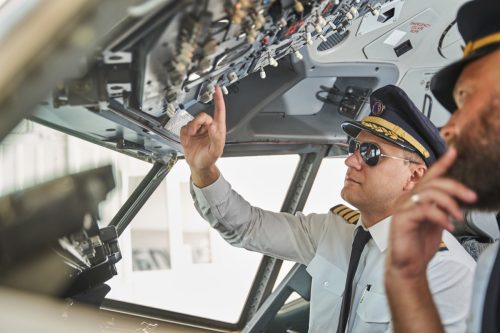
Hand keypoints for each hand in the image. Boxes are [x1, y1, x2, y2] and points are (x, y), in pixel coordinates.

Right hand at [180, 86, 225, 185]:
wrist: (198, 165)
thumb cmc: (209, 158)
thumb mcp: (215, 150)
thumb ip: (216, 137)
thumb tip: (213, 126)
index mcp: (217, 128)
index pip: (219, 110)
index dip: (218, 98)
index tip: (217, 88)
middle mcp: (208, 126)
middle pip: (202, 115)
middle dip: (197, 123)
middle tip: (195, 133)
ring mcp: (198, 129)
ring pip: (192, 121)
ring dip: (191, 130)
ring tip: (192, 139)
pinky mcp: (188, 132)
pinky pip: (184, 127)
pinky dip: (184, 134)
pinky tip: (188, 140)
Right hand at [387, 148, 476, 278]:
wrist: (409, 267)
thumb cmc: (418, 246)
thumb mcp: (436, 222)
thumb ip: (442, 208)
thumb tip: (457, 197)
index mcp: (415, 198)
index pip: (430, 177)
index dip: (442, 163)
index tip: (453, 151)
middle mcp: (407, 199)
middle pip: (433, 182)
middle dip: (455, 187)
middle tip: (471, 197)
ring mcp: (402, 208)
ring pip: (429, 193)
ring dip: (449, 203)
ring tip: (458, 217)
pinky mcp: (401, 219)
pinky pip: (425, 210)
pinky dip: (441, 217)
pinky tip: (449, 226)